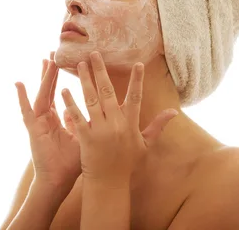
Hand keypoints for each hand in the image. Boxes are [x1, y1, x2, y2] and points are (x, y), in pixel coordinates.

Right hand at [15, 52, 80, 188]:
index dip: (59, 78)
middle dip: (51, 72)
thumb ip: (82, 121)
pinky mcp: (33, 129)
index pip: (59, 93)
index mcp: (57, 119)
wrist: (59, 181)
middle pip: (49, 89)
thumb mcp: (81, 137)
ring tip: (45, 60)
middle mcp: (47, 118)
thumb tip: (88, 107)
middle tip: (53, 53)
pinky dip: (22, 98)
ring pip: (42, 95)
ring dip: (44, 78)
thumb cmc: (71, 163)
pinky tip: (19, 83)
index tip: (63, 62)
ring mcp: (39, 122)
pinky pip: (27, 111)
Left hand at [60, 51, 177, 186]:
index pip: (136, 97)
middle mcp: (116, 124)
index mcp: (131, 124)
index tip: (137, 63)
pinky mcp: (86, 138)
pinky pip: (77, 117)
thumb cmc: (128, 164)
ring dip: (85, 81)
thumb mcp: (146, 145)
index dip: (137, 80)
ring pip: (91, 100)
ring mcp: (100, 130)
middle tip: (94, 53)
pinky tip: (64, 90)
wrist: (109, 184)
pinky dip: (71, 103)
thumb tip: (174, 112)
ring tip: (79, 65)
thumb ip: (158, 126)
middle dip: (101, 71)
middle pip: (108, 92)